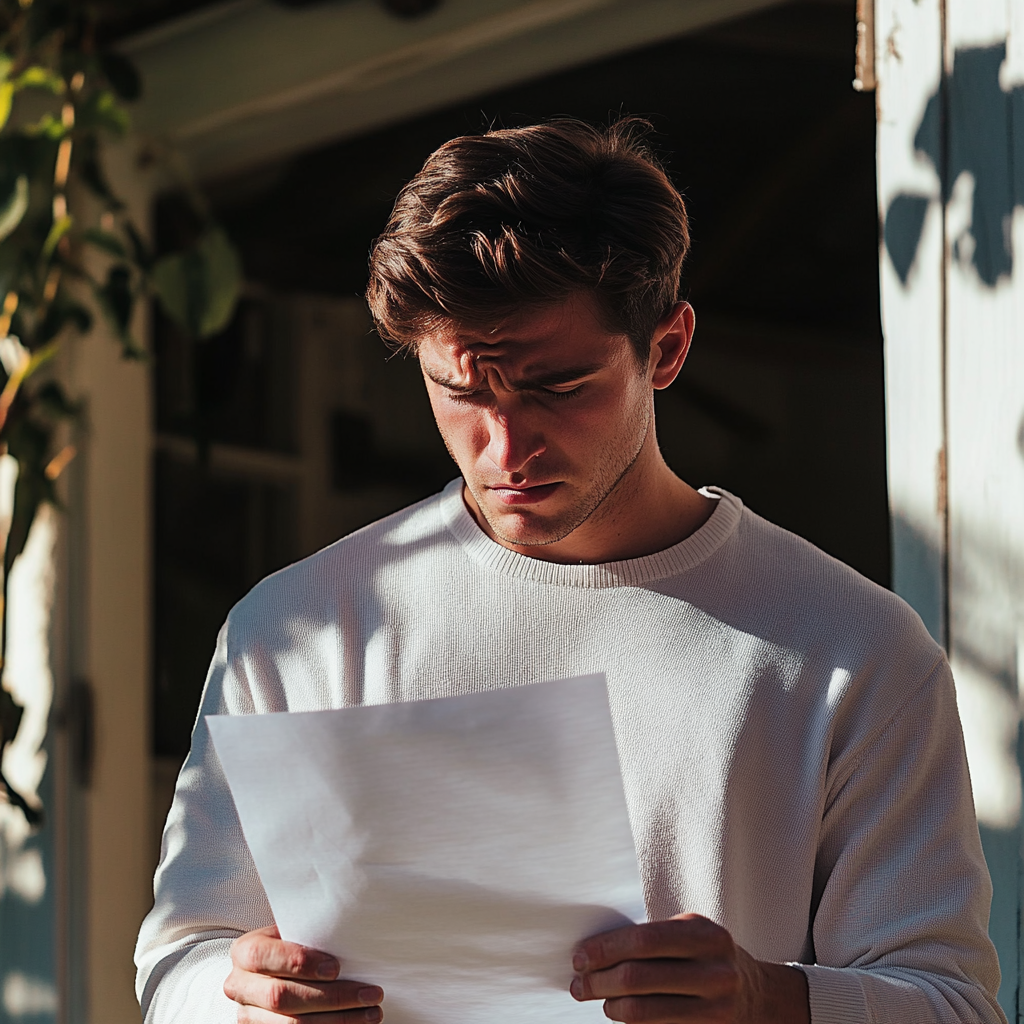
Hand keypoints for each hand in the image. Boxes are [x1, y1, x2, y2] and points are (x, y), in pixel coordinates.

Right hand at [225, 925, 383, 1022]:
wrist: (277, 969)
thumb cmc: (295, 944)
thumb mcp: (295, 931)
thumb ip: (311, 932)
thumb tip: (352, 930)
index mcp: (245, 952)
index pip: (263, 956)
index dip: (299, 963)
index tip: (336, 967)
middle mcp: (240, 986)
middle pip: (281, 997)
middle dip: (331, 997)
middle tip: (370, 993)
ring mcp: (248, 1015)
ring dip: (338, 1020)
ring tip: (372, 1012)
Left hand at [570, 913, 808, 1022]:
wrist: (758, 997)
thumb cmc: (710, 957)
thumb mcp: (692, 934)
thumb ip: (654, 938)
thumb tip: (596, 950)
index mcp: (706, 935)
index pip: (643, 939)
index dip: (606, 949)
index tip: (580, 957)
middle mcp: (715, 972)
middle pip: (638, 977)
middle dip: (599, 980)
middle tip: (579, 983)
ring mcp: (716, 1010)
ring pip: (644, 1011)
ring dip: (611, 1006)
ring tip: (600, 999)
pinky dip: (631, 1023)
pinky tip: (621, 1012)